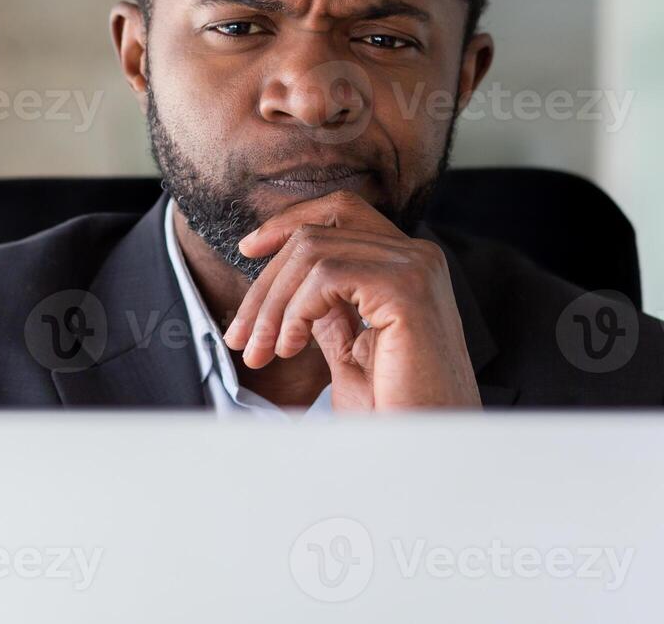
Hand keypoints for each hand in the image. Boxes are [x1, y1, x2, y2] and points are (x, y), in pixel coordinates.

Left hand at [222, 190, 480, 410]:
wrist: (423, 451)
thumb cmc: (394, 411)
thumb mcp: (351, 349)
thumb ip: (329, 309)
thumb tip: (290, 284)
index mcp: (406, 265)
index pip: (339, 212)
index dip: (286, 223)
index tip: (246, 250)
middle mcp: (417, 256)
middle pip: (315, 233)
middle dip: (265, 284)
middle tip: (240, 336)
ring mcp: (415, 267)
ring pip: (311, 252)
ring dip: (272, 305)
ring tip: (261, 351)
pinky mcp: (406, 288)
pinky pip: (325, 276)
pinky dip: (294, 312)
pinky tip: (290, 349)